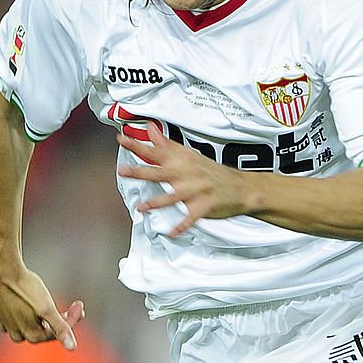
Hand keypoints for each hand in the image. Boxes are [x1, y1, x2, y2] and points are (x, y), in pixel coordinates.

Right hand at [0, 263, 83, 349]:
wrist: (1, 271)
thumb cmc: (26, 289)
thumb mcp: (47, 308)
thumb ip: (60, 328)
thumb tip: (72, 348)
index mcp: (31, 335)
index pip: (58, 332)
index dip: (72, 319)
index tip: (79, 304)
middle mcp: (16, 333)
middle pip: (44, 330)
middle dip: (60, 319)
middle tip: (72, 306)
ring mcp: (5, 323)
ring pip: (27, 326)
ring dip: (40, 319)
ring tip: (48, 306)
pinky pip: (12, 318)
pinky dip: (23, 313)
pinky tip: (28, 304)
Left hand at [117, 123, 254, 236]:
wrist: (240, 187)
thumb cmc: (210, 172)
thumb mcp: (189, 155)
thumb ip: (166, 144)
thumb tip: (150, 129)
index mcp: (182, 161)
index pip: (156, 151)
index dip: (137, 145)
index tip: (122, 139)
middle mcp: (187, 174)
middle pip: (160, 172)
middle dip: (141, 171)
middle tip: (123, 170)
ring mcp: (196, 190)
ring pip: (173, 196)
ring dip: (156, 202)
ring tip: (141, 207)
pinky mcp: (205, 206)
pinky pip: (191, 217)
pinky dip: (182, 226)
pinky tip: (172, 232)